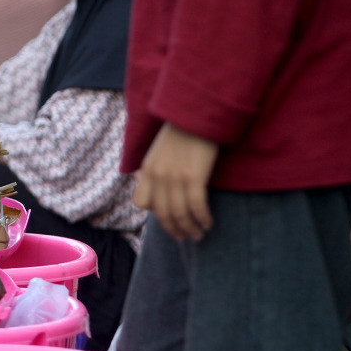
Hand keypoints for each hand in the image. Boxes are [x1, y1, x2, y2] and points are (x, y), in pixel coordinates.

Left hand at [133, 123, 219, 240]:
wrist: (197, 113)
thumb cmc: (182, 131)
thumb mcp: (158, 150)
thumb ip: (153, 168)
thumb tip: (146, 182)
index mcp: (147, 169)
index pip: (142, 203)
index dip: (155, 212)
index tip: (169, 216)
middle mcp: (157, 176)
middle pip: (162, 214)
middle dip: (174, 229)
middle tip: (185, 237)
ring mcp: (174, 177)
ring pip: (179, 214)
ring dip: (190, 229)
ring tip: (199, 235)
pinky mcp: (193, 177)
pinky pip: (196, 207)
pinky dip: (203, 218)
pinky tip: (209, 223)